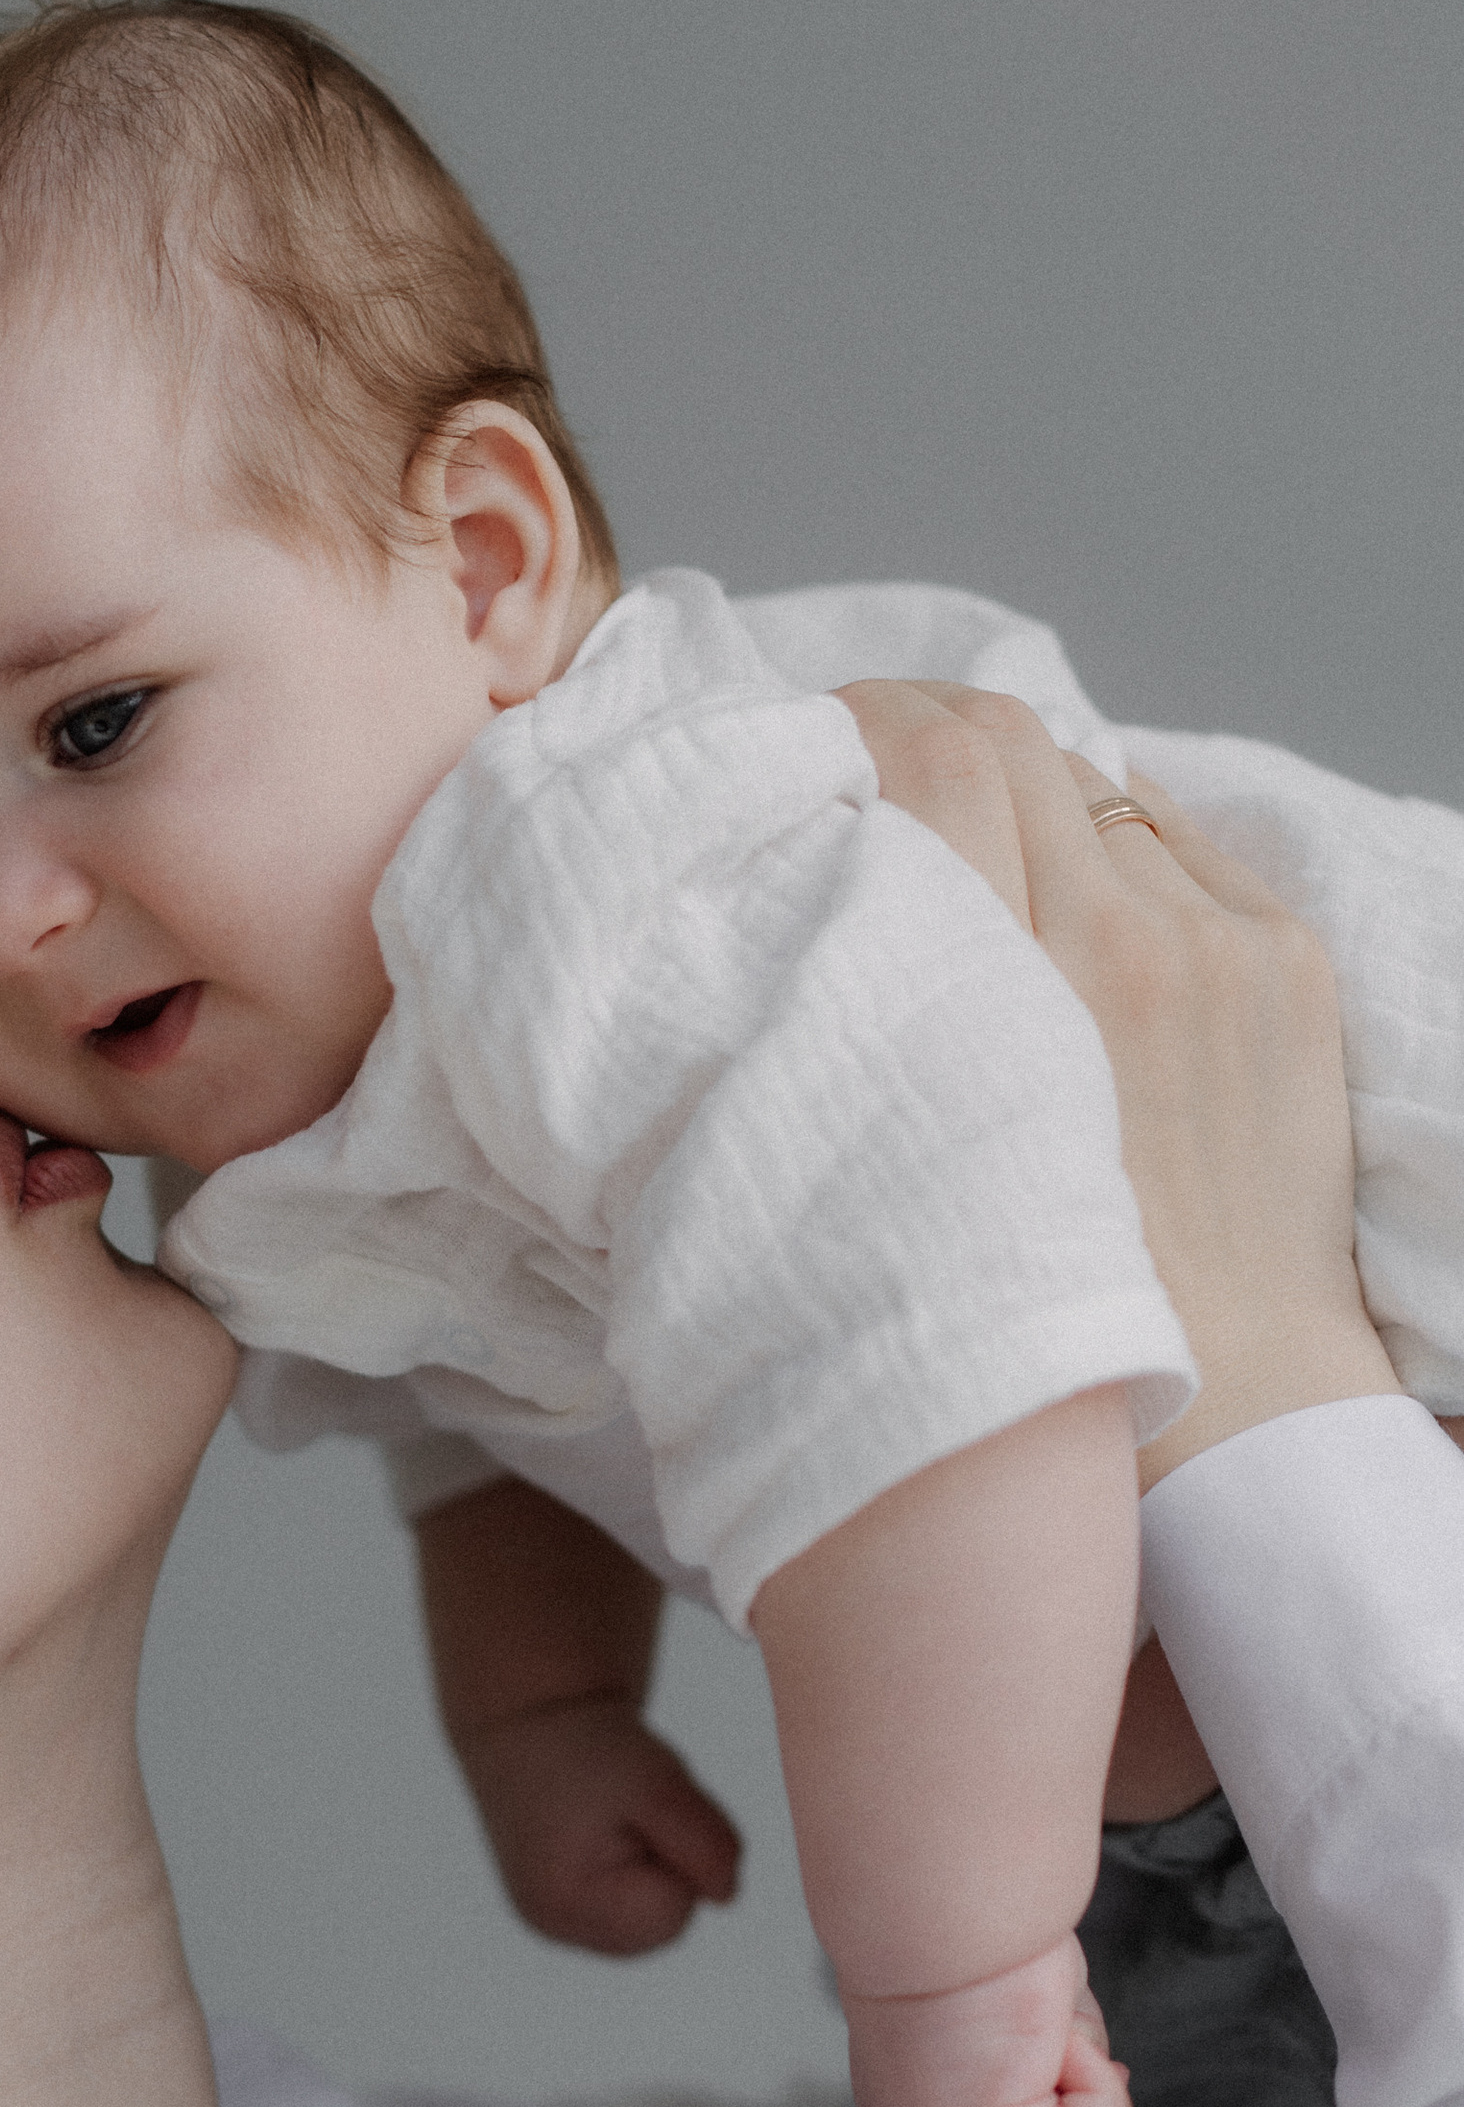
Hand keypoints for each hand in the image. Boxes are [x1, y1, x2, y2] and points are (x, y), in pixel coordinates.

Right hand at [453, 1693, 740, 1956]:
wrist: (529, 1721)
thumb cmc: (590, 1747)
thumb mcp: (659, 1782)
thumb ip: (706, 1844)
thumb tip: (727, 1896)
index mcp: (567, 1901)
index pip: (676, 1909)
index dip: (675, 1851)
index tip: (632, 1807)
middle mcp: (556, 1926)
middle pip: (669, 1922)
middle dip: (667, 1862)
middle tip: (624, 1809)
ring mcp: (558, 1924)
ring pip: (656, 1917)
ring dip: (654, 1864)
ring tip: (612, 1817)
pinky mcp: (566, 1912)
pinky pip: (635, 1909)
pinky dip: (637, 1871)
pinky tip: (603, 1834)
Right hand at [837, 679, 1398, 1478]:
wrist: (1228, 1387)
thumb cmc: (1030, 1293)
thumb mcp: (912, 1140)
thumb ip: (881, 992)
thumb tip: (842, 854)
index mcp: (1014, 991)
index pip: (938, 759)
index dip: (868, 719)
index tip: (820, 740)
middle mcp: (1127, 942)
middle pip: (1013, 738)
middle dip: (932, 724)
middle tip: (874, 757)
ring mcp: (1223, 945)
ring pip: (1093, 788)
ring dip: (1025, 796)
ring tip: (977, 857)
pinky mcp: (1287, 960)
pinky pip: (1180, 839)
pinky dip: (1117, 843)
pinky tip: (1079, 900)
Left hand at [843, 1935, 1133, 2106]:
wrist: (940, 1893)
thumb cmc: (975, 1924)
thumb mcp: (1014, 2012)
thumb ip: (1042, 2061)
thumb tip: (1108, 2080)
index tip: (1070, 2052)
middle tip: (1061, 2040)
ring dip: (1089, 2088)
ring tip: (1039, 2028)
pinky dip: (1095, 2083)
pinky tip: (1043, 2034)